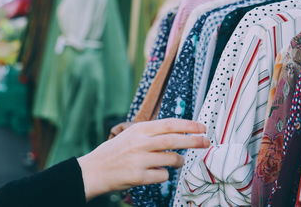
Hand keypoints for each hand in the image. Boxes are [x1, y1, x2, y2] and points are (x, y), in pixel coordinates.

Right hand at [78, 118, 209, 200]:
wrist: (94, 170)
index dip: (188, 125)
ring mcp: (140, 159)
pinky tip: (155, 173)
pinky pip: (162, 176)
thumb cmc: (114, 152)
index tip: (201, 127)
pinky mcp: (139, 176)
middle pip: (174, 140)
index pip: (169, 124)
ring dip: (179, 161)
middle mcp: (141, 142)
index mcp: (139, 130)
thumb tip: (177, 132)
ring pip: (172, 159)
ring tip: (177, 161)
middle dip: (194, 141)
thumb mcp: (130, 135)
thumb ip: (151, 133)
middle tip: (206, 142)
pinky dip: (163, 175)